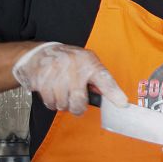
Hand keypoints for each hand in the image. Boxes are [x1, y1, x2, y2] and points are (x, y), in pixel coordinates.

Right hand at [12, 42, 127, 115]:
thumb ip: (96, 79)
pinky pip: (50, 103)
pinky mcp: (43, 80)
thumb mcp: (85, 63)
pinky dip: (52, 102)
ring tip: (61, 92)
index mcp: (89, 62)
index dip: (114, 93)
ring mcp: (57, 73)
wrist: (39, 54)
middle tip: (75, 102)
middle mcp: (74, 66)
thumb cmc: (67, 61)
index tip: (123, 103)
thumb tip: (109, 97)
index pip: (104, 79)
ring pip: (63, 105)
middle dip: (77, 107)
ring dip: (63, 104)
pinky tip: (51, 91)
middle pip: (79, 101)